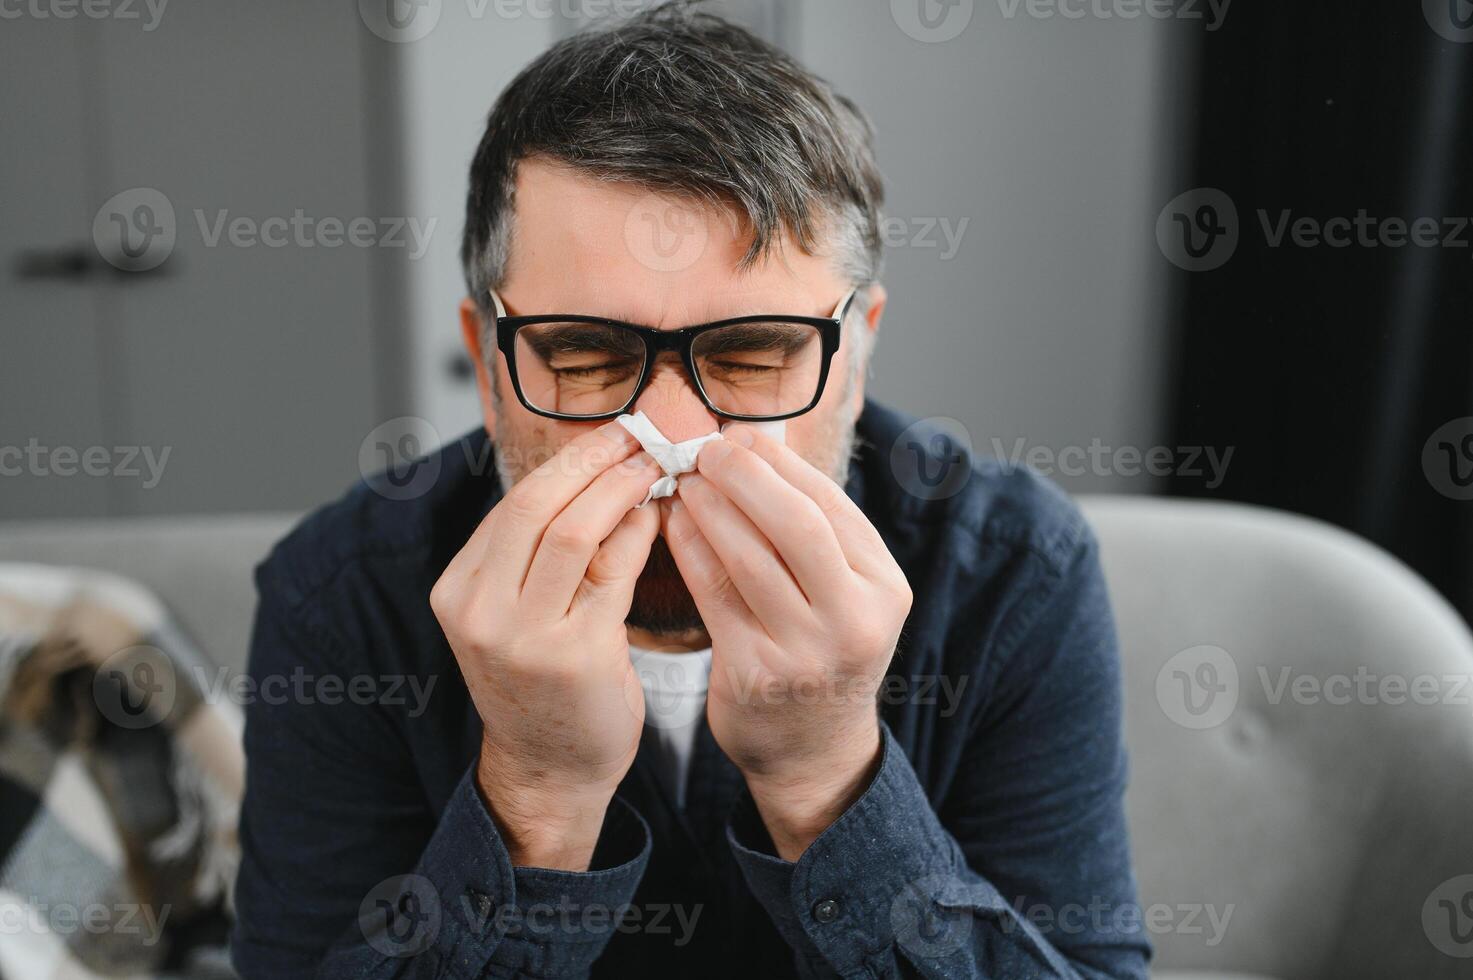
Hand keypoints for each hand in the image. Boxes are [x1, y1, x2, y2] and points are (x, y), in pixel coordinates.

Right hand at [430, 421, 663, 869]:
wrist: (549, 769)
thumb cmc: (542, 682)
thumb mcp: (516, 611)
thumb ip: (538, 551)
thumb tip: (596, 468)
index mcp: (458, 591)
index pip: (514, 503)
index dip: (569, 460)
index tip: (611, 433)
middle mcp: (480, 611)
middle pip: (537, 505)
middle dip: (595, 459)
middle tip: (640, 432)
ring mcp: (523, 636)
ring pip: (574, 532)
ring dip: (621, 488)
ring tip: (656, 464)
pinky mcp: (574, 657)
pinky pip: (613, 574)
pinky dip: (638, 534)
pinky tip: (659, 515)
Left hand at [661, 425, 912, 859]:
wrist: (813, 750)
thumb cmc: (822, 648)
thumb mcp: (845, 592)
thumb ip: (815, 527)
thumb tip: (759, 441)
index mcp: (885, 588)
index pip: (830, 505)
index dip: (779, 463)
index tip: (740, 435)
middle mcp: (855, 621)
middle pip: (796, 526)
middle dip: (745, 477)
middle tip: (705, 449)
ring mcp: (806, 653)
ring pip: (749, 559)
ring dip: (710, 509)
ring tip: (684, 480)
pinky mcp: (756, 676)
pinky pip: (715, 597)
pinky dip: (691, 551)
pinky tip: (673, 524)